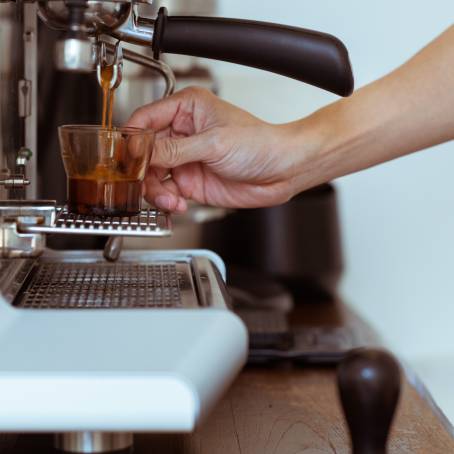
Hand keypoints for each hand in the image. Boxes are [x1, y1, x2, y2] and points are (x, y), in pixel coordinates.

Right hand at [126, 87, 301, 211]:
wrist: (282, 171)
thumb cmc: (259, 144)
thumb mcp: (214, 143)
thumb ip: (174, 150)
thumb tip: (142, 151)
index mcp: (187, 109)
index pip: (145, 119)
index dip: (132, 139)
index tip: (126, 158)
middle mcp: (183, 133)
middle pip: (145, 151)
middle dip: (143, 171)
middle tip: (144, 184)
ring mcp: (186, 159)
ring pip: (153, 175)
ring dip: (155, 190)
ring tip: (169, 199)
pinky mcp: (191, 181)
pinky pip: (167, 192)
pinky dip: (167, 201)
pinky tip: (178, 204)